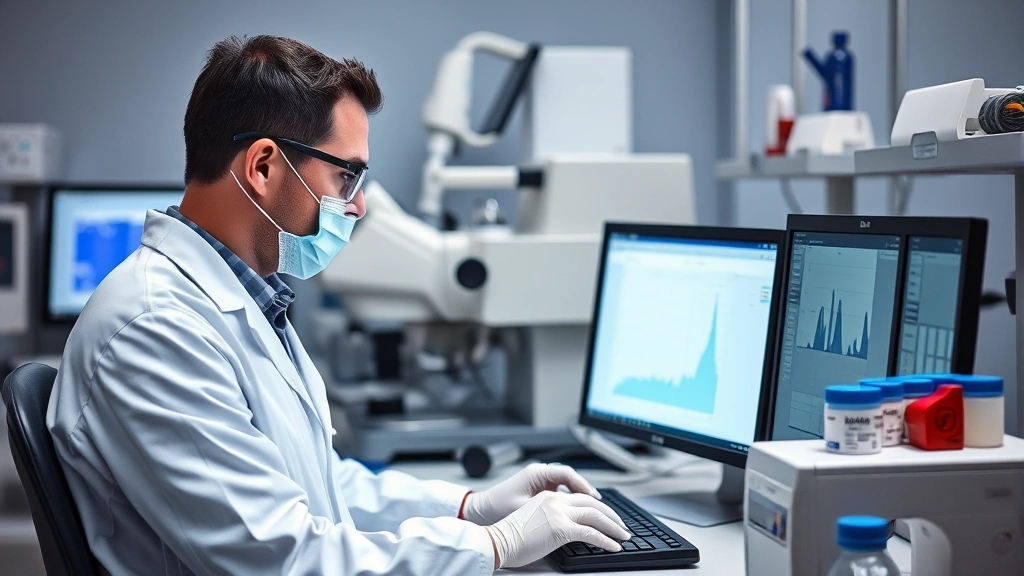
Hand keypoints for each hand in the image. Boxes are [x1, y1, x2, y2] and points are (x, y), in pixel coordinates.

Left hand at [463, 463, 599, 525]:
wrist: (480, 512)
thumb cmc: (497, 508)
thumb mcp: (524, 508)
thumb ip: (547, 508)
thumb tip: (570, 513)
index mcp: (536, 473)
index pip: (567, 474)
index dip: (583, 485)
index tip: (594, 497)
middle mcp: (539, 474)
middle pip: (570, 478)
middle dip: (585, 491)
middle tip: (599, 504)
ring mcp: (539, 482)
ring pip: (566, 485)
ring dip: (578, 496)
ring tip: (592, 508)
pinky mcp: (537, 491)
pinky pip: (559, 492)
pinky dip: (569, 500)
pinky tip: (576, 511)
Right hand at [486, 491, 630, 568]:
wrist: (497, 540)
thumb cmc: (510, 537)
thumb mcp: (534, 520)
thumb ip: (551, 519)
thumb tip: (568, 530)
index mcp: (549, 497)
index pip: (581, 498)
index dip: (599, 507)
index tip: (608, 517)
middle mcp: (556, 500)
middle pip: (593, 503)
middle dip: (611, 515)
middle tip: (621, 526)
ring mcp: (559, 513)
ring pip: (596, 515)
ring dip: (613, 527)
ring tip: (623, 536)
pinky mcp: (561, 528)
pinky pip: (592, 533)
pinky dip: (607, 540)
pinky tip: (614, 546)